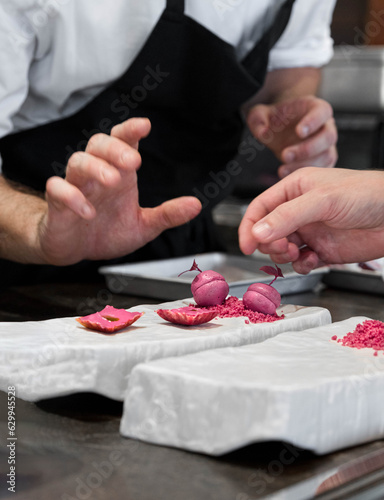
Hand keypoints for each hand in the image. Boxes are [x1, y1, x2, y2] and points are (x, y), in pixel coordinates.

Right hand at [37, 118, 201, 264]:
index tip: (144, 126)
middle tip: (132, 162)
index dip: (130, 130)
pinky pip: (58, 190)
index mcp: (119, 175)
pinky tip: (88, 211)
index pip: (123, 142)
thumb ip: (167, 215)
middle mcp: (97, 175)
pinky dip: (71, 196)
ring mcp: (76, 187)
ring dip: (95, 167)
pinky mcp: (58, 204)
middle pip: (99, 144)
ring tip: (112, 181)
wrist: (77, 250)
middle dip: (115, 148)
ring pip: (77, 161)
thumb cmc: (107, 232)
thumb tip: (195, 205)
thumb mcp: (143, 226)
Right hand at [239, 167, 383, 273]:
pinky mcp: (323, 250)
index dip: (249, 226)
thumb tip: (258, 233)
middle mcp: (299, 211)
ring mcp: (311, 231)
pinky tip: (312, 260)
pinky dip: (301, 265)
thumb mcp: (322, 200)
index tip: (246, 245)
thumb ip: (287, 217)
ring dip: (284, 256)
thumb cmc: (367, 194)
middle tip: (283, 247)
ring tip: (296, 253)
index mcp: (294, 190)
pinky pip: (301, 262)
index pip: (260, 208)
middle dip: (270, 243)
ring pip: (281, 249)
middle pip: (267, 232)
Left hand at [247, 96, 337, 177]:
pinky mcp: (323, 161)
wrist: (280, 130)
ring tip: (283, 169)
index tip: (299, 131)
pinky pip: (322, 169)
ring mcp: (326, 145)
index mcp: (315, 108)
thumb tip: (263, 133)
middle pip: (328, 137)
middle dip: (307, 149)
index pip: (322, 112)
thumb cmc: (276, 119)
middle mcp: (326, 126)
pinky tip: (287, 174)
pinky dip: (306, 175)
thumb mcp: (260, 115)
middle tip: (285, 155)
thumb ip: (258, 120)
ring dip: (304, 165)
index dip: (313, 121)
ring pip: (326, 156)